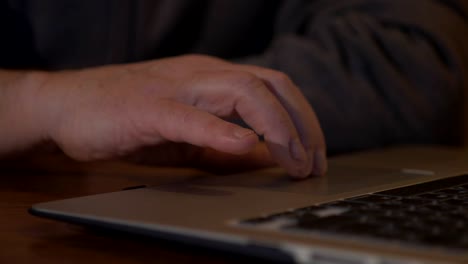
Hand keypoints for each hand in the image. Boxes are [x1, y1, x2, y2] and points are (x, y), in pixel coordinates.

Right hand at [35, 55, 326, 177]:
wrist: (69, 105)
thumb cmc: (128, 119)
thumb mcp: (187, 134)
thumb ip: (223, 142)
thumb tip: (263, 156)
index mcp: (212, 78)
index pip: (273, 87)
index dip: (303, 120)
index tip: (313, 156)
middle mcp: (201, 75)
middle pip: (270, 84)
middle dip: (302, 123)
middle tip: (312, 163)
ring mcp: (176, 87)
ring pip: (240, 92)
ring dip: (276, 127)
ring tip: (293, 160)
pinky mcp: (147, 108)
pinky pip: (190, 116)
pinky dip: (219, 130)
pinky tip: (242, 145)